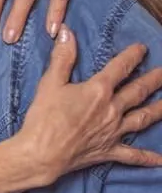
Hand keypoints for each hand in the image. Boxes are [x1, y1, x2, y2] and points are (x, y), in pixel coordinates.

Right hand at [21, 25, 161, 181]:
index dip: (132, 56)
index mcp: (98, 91)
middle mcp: (112, 109)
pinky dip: (147, 158)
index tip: (142, 48)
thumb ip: (62, 58)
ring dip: (159, 109)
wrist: (42, 154)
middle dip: (155, 80)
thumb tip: (67, 32)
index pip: (120, 68)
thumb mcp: (49, 83)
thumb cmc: (43, 118)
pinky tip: (160, 159)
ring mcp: (114, 131)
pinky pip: (132, 155)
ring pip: (143, 118)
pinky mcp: (109, 150)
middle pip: (138, 91)